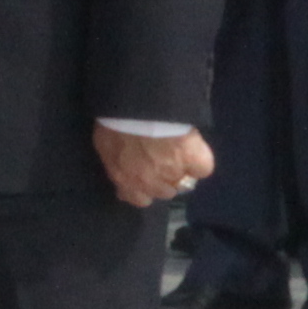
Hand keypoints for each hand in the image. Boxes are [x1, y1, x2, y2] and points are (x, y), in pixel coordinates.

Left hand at [96, 122, 212, 207]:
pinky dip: (199, 162)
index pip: (138, 199)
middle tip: (163, 160)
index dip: (144, 190)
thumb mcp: (105, 145)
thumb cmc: (115, 123)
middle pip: (164, 192)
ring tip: (177, 152)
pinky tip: (193, 150)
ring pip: (184, 184)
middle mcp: (150, 183)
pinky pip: (202, 170)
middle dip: (164, 179)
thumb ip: (115, 161)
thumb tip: (120, 168)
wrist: (140, 109)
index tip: (146, 179)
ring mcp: (174, 174)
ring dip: (182, 171)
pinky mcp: (195, 162)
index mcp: (125, 179)